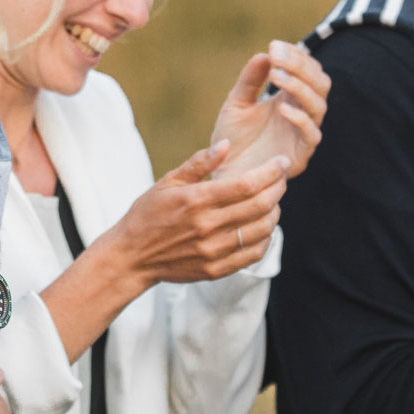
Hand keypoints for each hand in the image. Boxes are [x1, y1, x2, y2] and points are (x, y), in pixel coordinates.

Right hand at [93, 142, 286, 287]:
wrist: (131, 256)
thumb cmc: (148, 214)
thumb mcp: (168, 182)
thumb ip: (199, 163)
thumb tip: (226, 144)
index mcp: (196, 200)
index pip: (247, 184)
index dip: (271, 171)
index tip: (281, 162)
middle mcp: (207, 226)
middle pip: (260, 205)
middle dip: (278, 188)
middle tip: (281, 179)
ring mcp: (213, 250)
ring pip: (261, 229)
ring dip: (274, 212)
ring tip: (272, 201)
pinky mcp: (216, 269)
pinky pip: (253, 254)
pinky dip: (265, 238)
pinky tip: (262, 227)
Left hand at [211, 40, 329, 180]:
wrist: (221, 174)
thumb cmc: (231, 139)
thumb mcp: (236, 104)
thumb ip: (250, 81)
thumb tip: (264, 54)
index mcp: (289, 99)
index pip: (307, 70)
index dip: (296, 56)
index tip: (274, 45)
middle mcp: (300, 114)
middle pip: (320, 84)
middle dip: (302, 67)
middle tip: (279, 57)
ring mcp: (302, 135)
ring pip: (318, 107)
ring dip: (300, 88)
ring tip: (277, 76)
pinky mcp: (299, 156)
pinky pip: (311, 136)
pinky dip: (300, 119)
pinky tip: (282, 108)